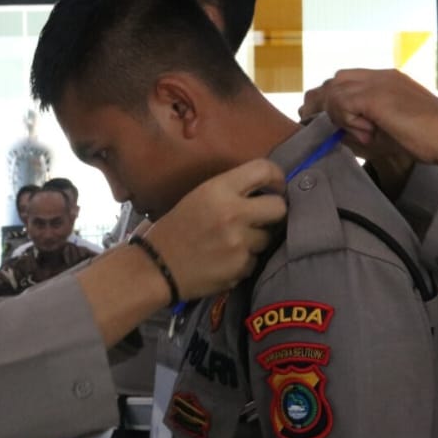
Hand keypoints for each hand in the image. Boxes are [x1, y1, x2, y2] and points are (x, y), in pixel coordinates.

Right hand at [144, 159, 286, 301]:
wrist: (157, 266)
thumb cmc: (177, 227)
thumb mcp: (200, 195)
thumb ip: (232, 190)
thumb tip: (265, 190)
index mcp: (219, 189)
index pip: (263, 170)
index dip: (277, 176)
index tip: (277, 186)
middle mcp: (233, 213)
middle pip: (279, 208)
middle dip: (274, 212)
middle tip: (263, 217)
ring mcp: (239, 243)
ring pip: (268, 238)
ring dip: (257, 239)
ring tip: (235, 241)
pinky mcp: (240, 268)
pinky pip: (255, 260)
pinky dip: (245, 260)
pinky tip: (226, 259)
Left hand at [302, 69, 437, 174]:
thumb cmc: (426, 140)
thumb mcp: (386, 133)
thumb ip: (359, 129)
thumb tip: (333, 133)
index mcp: (386, 80)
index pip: (346, 80)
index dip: (330, 98)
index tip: (323, 117)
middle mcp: (380, 76)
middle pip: (336, 80)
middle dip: (323, 102)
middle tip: (320, 123)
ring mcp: (378, 83)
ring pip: (335, 89)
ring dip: (338, 114)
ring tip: (362, 134)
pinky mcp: (376, 96)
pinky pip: (342, 102)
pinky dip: (345, 119)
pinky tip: (365, 133)